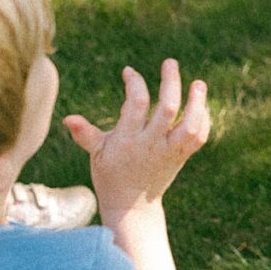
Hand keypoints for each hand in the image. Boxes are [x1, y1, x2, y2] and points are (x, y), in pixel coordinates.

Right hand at [63, 61, 209, 220]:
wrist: (132, 207)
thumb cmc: (111, 175)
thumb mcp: (96, 154)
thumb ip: (85, 134)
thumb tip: (67, 118)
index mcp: (128, 140)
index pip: (136, 104)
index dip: (135, 83)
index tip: (129, 71)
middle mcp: (152, 144)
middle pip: (168, 109)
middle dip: (171, 82)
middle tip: (170, 62)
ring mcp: (169, 152)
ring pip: (191, 125)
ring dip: (197, 103)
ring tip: (199, 83)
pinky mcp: (181, 157)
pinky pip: (198, 138)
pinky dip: (203, 120)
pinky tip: (200, 103)